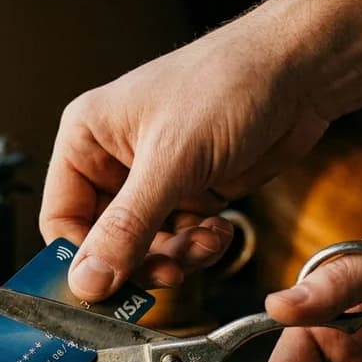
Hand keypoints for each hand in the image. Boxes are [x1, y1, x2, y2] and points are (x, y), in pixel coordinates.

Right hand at [40, 12, 328, 300]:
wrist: (300, 69)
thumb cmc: (228, 83)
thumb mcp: (171, 160)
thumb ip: (126, 227)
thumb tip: (87, 281)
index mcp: (87, 138)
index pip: (61, 220)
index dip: (83, 260)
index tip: (107, 292)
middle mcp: (114, 160)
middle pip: (104, 242)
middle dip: (139, 262)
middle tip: (169, 273)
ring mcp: (155, 179)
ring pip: (146, 248)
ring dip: (176, 257)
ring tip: (204, 242)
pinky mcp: (192, 192)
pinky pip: (181, 241)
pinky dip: (201, 246)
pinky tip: (220, 229)